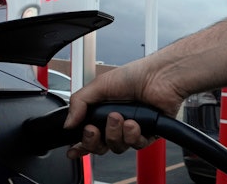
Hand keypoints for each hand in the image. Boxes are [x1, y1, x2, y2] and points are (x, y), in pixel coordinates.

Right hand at [64, 58, 184, 157]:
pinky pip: (136, 146)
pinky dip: (133, 135)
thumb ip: (78, 104)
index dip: (80, 145)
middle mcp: (115, 123)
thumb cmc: (132, 76)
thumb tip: (67, 123)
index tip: (73, 150)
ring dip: (115, 133)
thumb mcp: (97, 86)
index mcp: (101, 112)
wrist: (159, 77)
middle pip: (99, 146)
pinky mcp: (147, 134)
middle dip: (94, 140)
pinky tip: (134, 123)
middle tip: (94, 129)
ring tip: (120, 118)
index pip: (86, 134)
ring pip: (117, 147)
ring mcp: (130, 130)